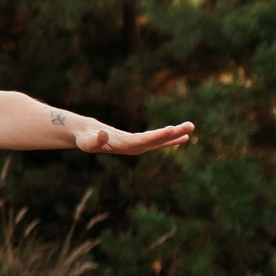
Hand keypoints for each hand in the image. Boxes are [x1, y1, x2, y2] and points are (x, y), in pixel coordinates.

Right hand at [76, 119, 196, 154]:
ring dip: (175, 135)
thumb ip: (94, 140)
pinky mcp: (138, 142)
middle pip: (156, 142)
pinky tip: (181, 135)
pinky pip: (157, 140)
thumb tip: (104, 134)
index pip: (143, 141)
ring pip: (159, 141)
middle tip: (190, 126)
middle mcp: (133, 149)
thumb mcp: (86, 140)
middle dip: (172, 134)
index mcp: (123, 147)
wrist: (85, 137)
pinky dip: (169, 137)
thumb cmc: (85, 138)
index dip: (158, 136)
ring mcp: (137, 147)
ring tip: (190, 127)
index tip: (172, 129)